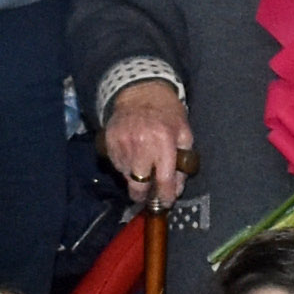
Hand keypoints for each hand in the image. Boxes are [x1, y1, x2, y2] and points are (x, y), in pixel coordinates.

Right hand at [101, 82, 195, 209]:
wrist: (140, 91)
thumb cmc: (167, 113)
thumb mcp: (184, 133)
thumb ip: (183, 162)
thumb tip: (176, 189)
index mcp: (164, 142)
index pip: (163, 180)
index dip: (165, 196)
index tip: (166, 202)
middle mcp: (141, 145)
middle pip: (139, 186)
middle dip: (145, 195)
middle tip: (150, 195)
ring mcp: (122, 144)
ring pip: (126, 178)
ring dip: (135, 179)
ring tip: (143, 166)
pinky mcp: (109, 143)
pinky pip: (117, 166)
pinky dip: (126, 167)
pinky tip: (134, 156)